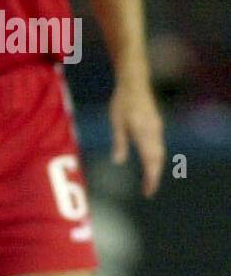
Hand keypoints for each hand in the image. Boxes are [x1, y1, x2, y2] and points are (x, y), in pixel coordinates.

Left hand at [109, 75, 164, 196]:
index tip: (148, 191)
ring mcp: (157, 128)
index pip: (150, 161)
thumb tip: (118, 162)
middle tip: (148, 192)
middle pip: (157, 160)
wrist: (135, 83)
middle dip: (153, 177)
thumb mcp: (116, 123)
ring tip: (149, 182)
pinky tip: (150, 163)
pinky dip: (155, 158)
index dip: (150, 178)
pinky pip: (158, 146)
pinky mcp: (156, 125)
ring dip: (155, 168)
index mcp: (144, 133)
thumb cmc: (122, 102)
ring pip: (159, 153)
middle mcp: (154, 132)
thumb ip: (119, 142)